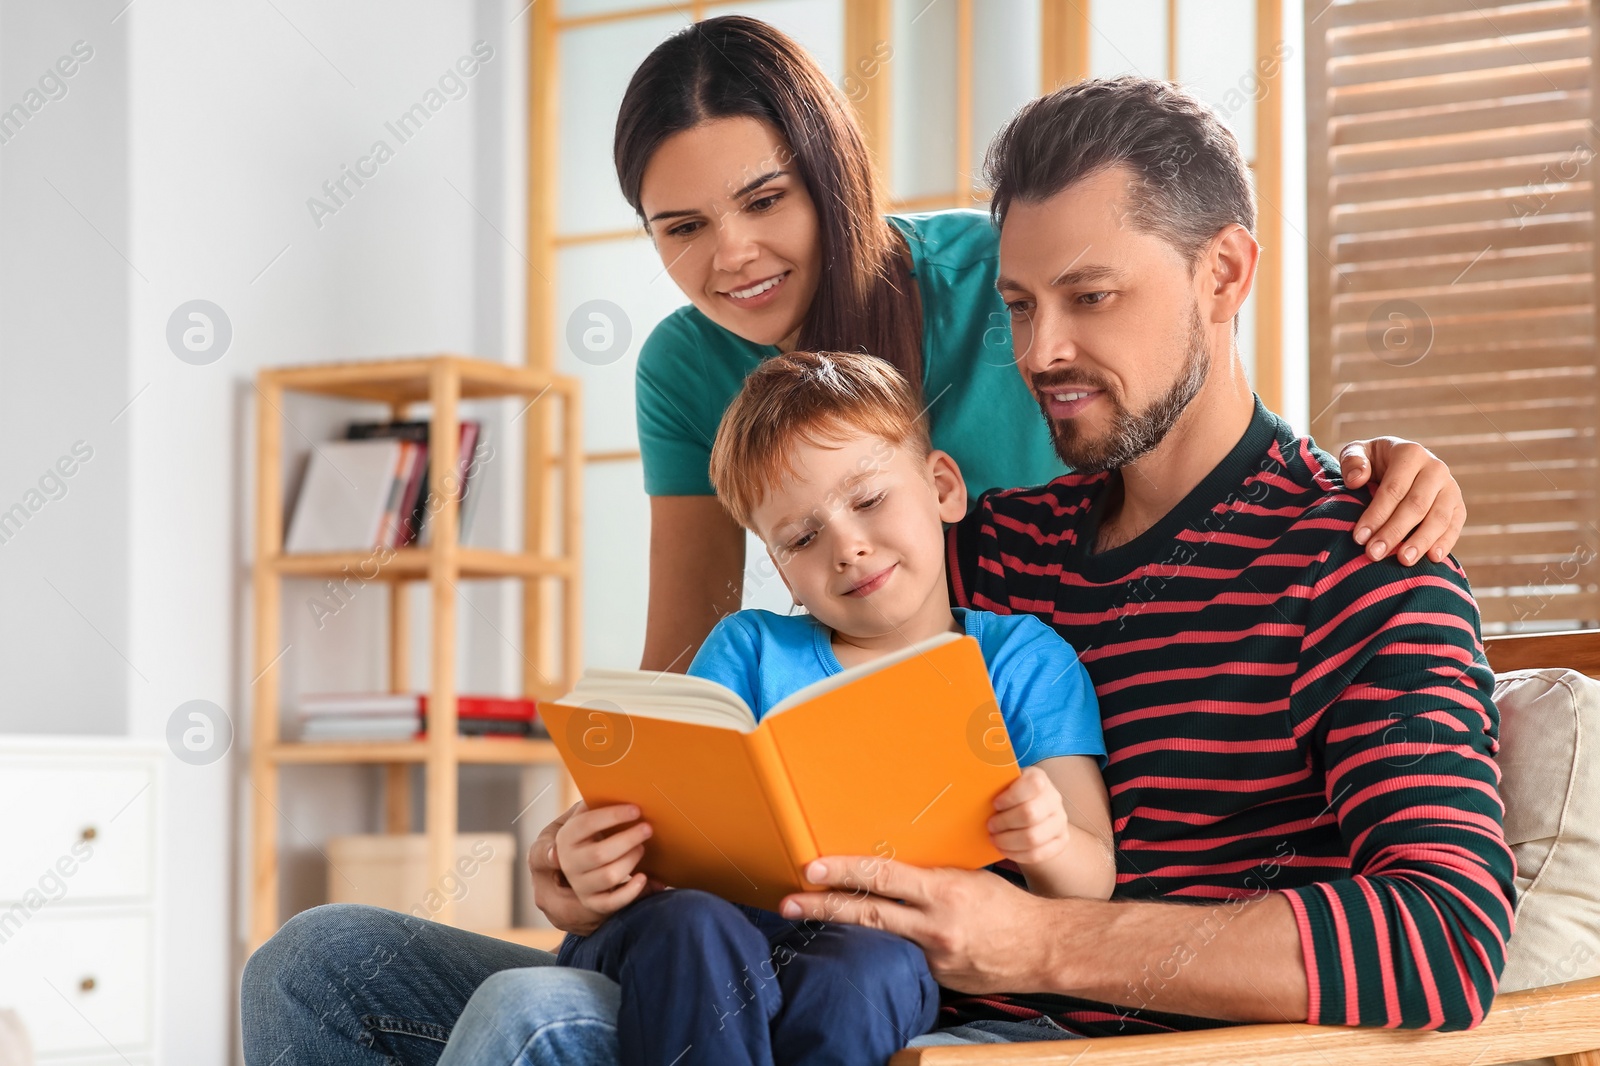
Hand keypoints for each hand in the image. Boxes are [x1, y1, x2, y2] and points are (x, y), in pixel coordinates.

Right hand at [531, 802, 653, 934]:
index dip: (612, 816)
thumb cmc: (591, 834)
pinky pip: (612, 903)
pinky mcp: (592, 902)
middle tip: (647, 828)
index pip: (586, 824)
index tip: (636, 810)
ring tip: (642, 848)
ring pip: (608, 876)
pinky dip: (630, 892)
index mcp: (566, 837)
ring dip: (630, 861)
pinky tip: (643, 877)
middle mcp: (569, 862)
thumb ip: (598, 805)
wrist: (577, 863)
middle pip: (599, 854)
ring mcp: (580, 885)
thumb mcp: (587, 817)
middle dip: (628, 839)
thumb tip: (623, 789)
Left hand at [778, 856, 1057, 994]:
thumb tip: (885, 870)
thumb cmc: (1005, 905)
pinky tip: (862, 948)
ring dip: (841, 931)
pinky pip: (903, 961)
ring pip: (878, 940)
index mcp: (943, 889)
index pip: (882, 876)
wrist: (1044, 948)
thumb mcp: (965, 876)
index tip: (812, 868)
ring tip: (807, 921)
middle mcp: (935, 925)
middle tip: (788, 902)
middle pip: (868, 913)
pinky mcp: (938, 978)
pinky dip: (884, 952)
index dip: (843, 870)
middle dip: (823, 907)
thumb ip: (927, 876)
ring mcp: (935, 956)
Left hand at [988, 766, 1069, 865]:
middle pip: (1030, 814)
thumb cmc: (1010, 797)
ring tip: (995, 839)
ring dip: (1008, 841)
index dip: (1011, 797)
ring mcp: (1060, 821)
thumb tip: (975, 784)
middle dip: (1004, 823)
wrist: (1033, 815)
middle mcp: (1054, 798)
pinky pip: (1038, 854)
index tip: (995, 804)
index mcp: (1039, 778)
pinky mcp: (1061, 841)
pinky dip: (1016, 855)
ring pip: (1033, 838)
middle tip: (990, 826)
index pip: (1033, 784)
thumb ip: (994, 783)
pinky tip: (1004, 849)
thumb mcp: (1004, 784)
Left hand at [1339, 437, 1464, 565]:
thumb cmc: (1372, 462)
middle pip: (1416, 505)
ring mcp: (1450, 487)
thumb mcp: (1357, 453)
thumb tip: (1356, 480)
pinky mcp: (1458, 505)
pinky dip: (1446, 542)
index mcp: (1410, 453)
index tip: (1359, 538)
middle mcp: (1435, 468)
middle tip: (1374, 554)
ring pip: (1438, 518)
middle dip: (1394, 532)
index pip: (1394, 488)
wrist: (1398, 464)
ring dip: (1420, 541)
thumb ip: (1353, 461)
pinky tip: (1433, 558)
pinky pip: (1455, 525)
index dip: (1376, 514)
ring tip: (1403, 561)